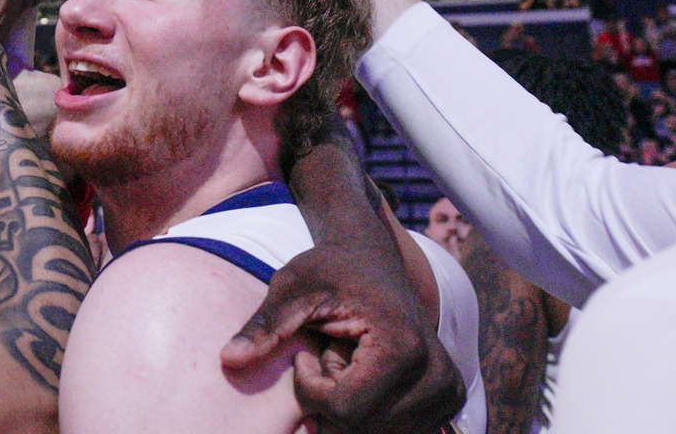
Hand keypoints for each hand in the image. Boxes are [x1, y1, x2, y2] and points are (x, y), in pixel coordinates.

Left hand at [220, 243, 464, 433]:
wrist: (372, 258)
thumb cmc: (329, 269)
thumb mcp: (292, 288)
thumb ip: (265, 326)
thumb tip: (228, 359)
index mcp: (403, 347)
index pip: (346, 410)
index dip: (312, 388)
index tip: (308, 350)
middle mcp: (437, 375)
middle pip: (362, 429)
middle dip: (331, 400)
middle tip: (331, 355)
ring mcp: (447, 392)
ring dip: (350, 408)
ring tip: (349, 363)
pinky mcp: (447, 401)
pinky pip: (393, 432)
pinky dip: (369, 414)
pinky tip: (365, 377)